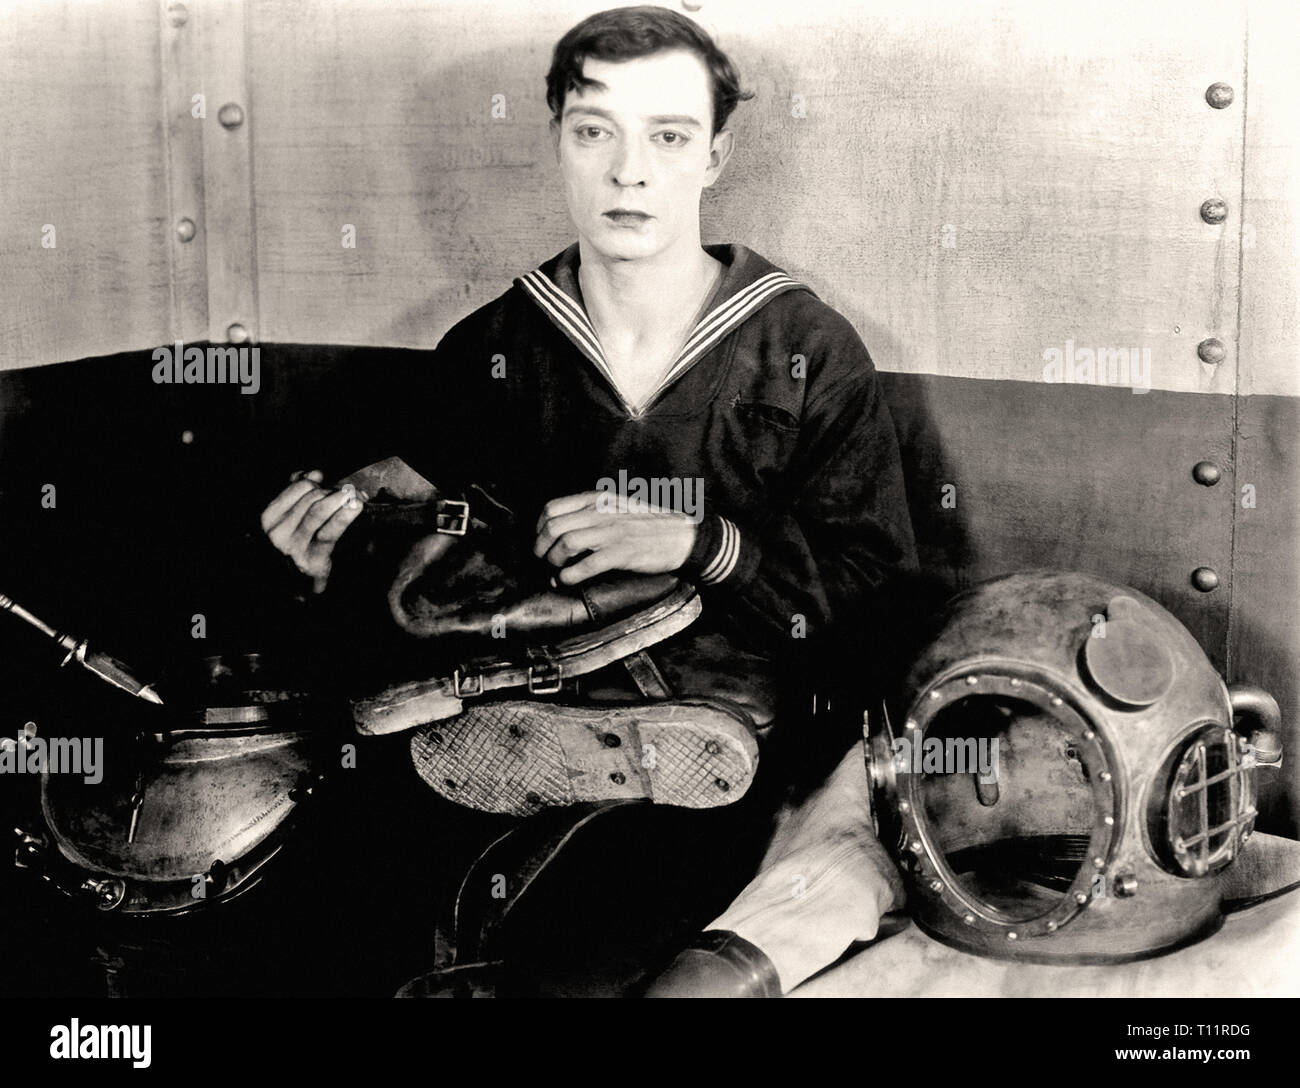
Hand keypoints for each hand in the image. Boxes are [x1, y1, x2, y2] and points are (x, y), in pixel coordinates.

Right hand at [259, 469, 365, 593]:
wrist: (293, 590)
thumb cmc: (293, 550)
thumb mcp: (288, 521)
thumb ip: (296, 493)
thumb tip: (314, 473)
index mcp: (268, 518)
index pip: (299, 487)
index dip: (320, 481)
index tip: (333, 484)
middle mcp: (276, 532)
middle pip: (312, 498)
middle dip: (335, 492)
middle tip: (351, 493)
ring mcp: (293, 547)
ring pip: (320, 511)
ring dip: (342, 500)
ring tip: (355, 497)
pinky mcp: (312, 561)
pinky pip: (329, 531)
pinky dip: (344, 516)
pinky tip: (356, 507)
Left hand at [533, 491, 697, 585]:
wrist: (682, 535)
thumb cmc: (648, 524)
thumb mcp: (616, 507)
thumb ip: (590, 514)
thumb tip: (562, 534)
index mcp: (597, 499)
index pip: (551, 508)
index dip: (538, 529)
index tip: (540, 543)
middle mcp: (600, 512)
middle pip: (553, 527)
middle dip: (541, 549)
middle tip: (544, 562)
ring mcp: (612, 531)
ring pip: (565, 544)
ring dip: (554, 562)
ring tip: (557, 571)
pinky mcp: (623, 552)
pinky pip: (586, 564)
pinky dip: (570, 575)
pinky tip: (567, 581)